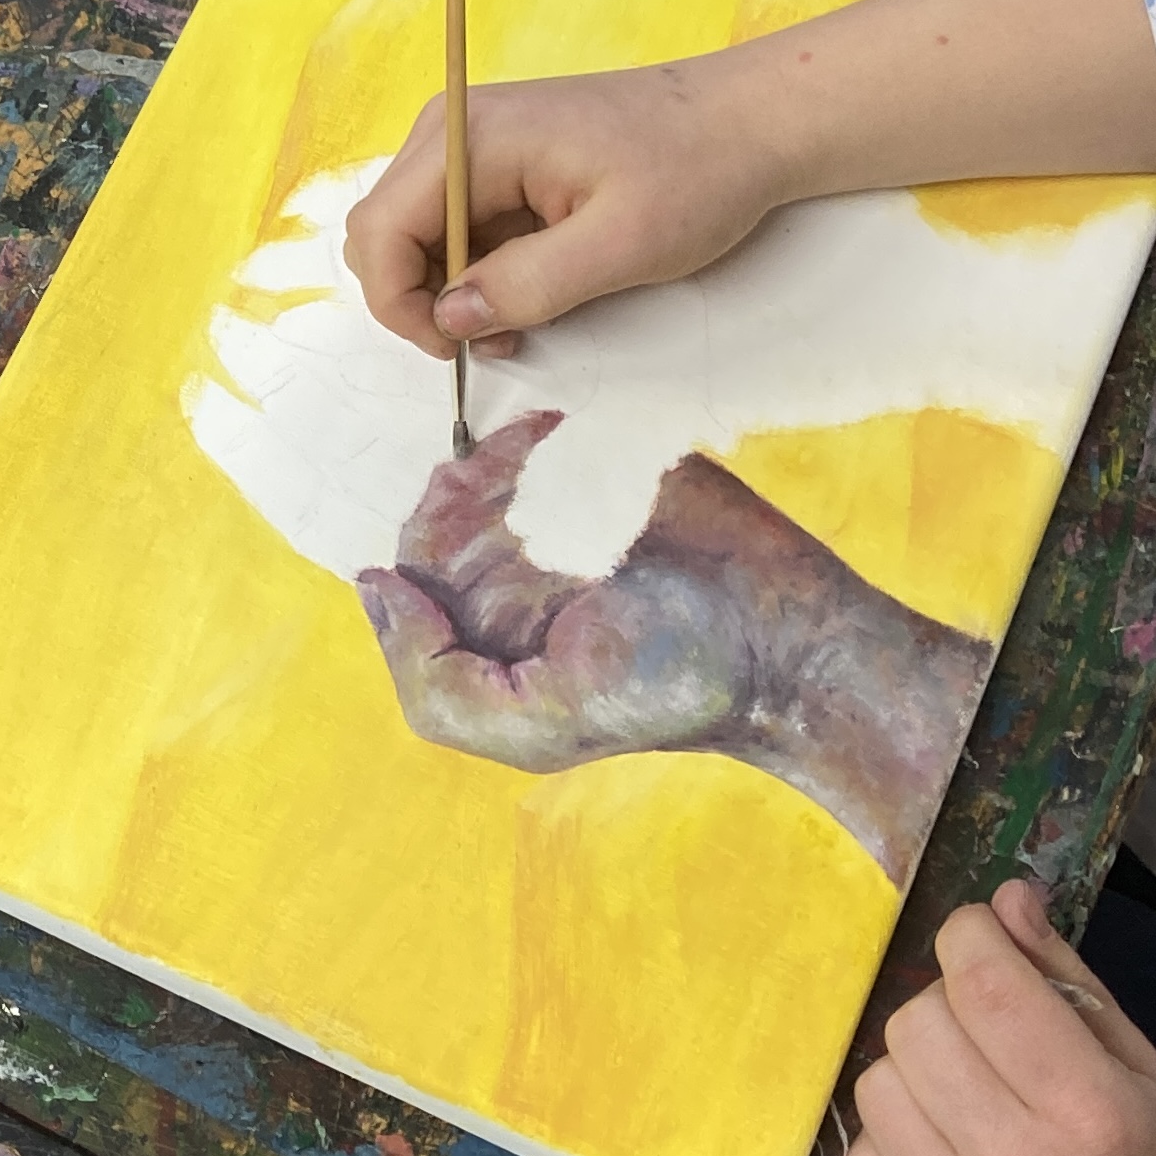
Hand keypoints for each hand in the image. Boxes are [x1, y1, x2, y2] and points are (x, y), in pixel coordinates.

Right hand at [342, 62, 788, 359]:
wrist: (749, 122)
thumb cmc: (694, 172)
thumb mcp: (619, 245)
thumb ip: (526, 286)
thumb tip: (450, 319)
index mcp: (472, 137)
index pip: (380, 230)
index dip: (401, 303)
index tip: (455, 347)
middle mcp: (452, 131)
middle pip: (383, 235)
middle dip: (422, 301)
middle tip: (491, 339)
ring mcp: (469, 145)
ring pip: (412, 240)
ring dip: (450, 294)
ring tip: (518, 321)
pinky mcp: (492, 164)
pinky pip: (451, 231)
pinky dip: (474, 276)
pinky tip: (525, 293)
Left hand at [356, 411, 992, 882]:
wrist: (781, 645)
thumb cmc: (657, 693)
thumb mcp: (526, 726)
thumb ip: (430, 675)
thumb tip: (374, 584)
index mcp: (484, 624)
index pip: (414, 565)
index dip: (428, 543)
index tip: (475, 538)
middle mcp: (512, 565)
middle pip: (441, 506)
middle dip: (460, 498)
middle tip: (513, 505)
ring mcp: (561, 507)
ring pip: (483, 460)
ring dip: (497, 461)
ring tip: (541, 483)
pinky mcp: (613, 461)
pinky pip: (546, 430)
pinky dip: (541, 431)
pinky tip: (567, 451)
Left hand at [851, 880, 1155, 1155]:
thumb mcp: (1138, 1068)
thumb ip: (1064, 979)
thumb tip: (999, 899)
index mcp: (1089, 1115)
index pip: (985, 988)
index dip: (967, 941)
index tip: (975, 943)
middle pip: (913, 1030)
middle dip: (942, 1011)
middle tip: (982, 1038)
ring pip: (873, 1089)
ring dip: (912, 1077)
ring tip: (965, 1102)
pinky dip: (895, 1144)